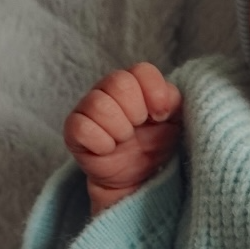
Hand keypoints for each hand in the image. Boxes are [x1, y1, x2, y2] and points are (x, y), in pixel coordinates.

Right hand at [64, 63, 182, 215]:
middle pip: (119, 82)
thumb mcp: (175, 123)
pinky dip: (100, 142)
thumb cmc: (156, 144)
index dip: (155, 93)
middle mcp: (109, 90)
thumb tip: (167, 97)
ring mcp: (88, 109)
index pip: (142, 71)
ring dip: (119, 128)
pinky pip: (81, 127)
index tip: (160, 116)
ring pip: (99, 104)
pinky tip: (107, 149)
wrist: (138, 178)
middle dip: (136, 111)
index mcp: (136, 83)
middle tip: (138, 128)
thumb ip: (175, 102)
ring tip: (124, 140)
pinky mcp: (74, 131)